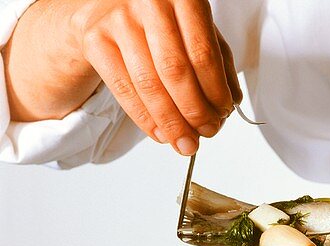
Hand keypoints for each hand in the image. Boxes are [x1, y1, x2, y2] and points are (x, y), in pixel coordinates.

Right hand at [3, 0, 240, 153]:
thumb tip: (230, 104)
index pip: (203, 55)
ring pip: (149, 84)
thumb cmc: (161, 20)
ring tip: (185, 142)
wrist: (108, 4)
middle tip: (206, 133)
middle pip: (175, 72)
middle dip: (194, 112)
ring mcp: (118, 18)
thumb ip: (218, 63)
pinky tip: (160, 133)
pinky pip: (123, 89)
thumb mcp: (197, 30)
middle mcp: (148, 2)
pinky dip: (145, 118)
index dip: (215, 92)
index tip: (223, 114)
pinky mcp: (93, 37)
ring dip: (171, 122)